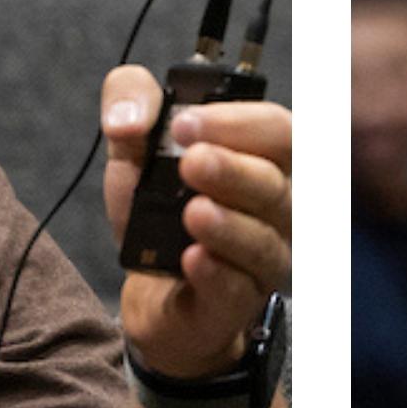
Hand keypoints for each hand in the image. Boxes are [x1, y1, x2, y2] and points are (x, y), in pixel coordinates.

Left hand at [99, 68, 291, 380]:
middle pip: (277, 185)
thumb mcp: (137, 147)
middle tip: (190, 162)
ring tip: (193, 212)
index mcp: (263, 159)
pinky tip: (193, 259)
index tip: (185, 123)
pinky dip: (217, 273)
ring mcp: (263, 259)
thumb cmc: (161, 213)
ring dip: (230, 225)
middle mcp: (276, 207)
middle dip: (235, 170)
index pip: (277, 131)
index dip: (239, 123)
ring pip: (265, 240)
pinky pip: (239, 289)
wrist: (149, 288)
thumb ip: (131, 104)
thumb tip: (128, 116)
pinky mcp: (238, 303)